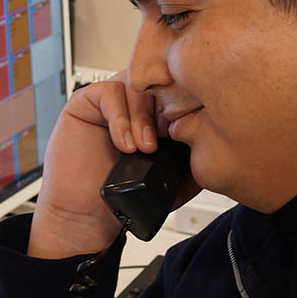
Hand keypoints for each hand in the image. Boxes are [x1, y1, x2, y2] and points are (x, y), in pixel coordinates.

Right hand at [29, 75, 195, 257]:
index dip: (186, 105)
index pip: (177, 91)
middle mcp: (134, 105)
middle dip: (166, 109)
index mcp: (156, 116)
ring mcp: (111, 102)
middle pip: (157, 81)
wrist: (84, 215)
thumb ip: (189, 162)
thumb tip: (212, 145)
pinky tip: (124, 143)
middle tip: (168, 137)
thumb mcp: (167, 182)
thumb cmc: (119, 197)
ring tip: (143, 148)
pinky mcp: (85, 102)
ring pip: (135, 83)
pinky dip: (120, 117)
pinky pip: (108, 90)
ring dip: (142, 117)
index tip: (191, 129)